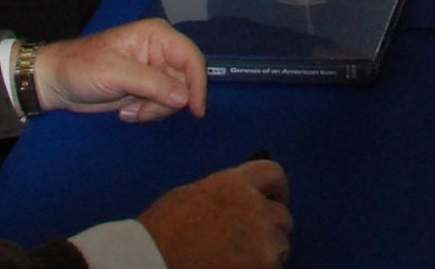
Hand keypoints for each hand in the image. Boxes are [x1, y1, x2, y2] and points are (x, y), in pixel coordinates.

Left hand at [32, 18, 205, 122]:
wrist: (56, 83)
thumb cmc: (82, 68)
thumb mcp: (116, 73)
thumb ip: (152, 83)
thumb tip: (185, 98)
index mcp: (157, 36)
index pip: (191, 58)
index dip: (198, 84)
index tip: (195, 110)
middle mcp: (161, 52)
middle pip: (185, 81)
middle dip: (166, 102)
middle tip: (141, 111)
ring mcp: (154, 72)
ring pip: (175, 97)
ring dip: (154, 110)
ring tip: (128, 110)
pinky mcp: (146, 89)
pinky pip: (161, 106)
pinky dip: (146, 113)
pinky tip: (125, 110)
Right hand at [139, 161, 292, 268]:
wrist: (153, 260)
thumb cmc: (163, 230)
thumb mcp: (194, 196)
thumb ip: (225, 195)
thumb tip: (239, 202)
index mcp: (236, 183)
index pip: (274, 174)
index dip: (276, 190)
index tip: (273, 200)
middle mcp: (255, 206)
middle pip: (282, 215)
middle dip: (271, 227)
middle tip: (251, 241)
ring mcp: (262, 239)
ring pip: (281, 245)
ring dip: (268, 252)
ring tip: (242, 259)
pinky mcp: (263, 265)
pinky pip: (274, 266)